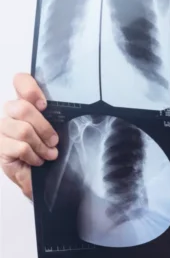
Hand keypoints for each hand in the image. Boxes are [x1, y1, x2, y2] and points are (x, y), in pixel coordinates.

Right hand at [0, 73, 58, 198]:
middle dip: (44, 127)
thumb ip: (56, 116)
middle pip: (22, 107)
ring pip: (23, 130)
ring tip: (49, 154)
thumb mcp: (56, 129)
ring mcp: (2, 129)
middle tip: (55, 141)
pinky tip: (37, 160)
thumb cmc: (48, 149)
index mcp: (25, 102)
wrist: (38, 177)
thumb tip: (74, 110)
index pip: (20, 80)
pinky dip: (33, 156)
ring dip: (41, 145)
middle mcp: (9, 112)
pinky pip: (20, 147)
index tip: (45, 105)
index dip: (30, 88)